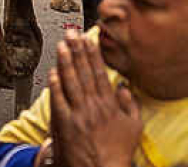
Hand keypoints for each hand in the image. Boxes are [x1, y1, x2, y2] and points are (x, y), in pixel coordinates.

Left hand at [48, 31, 141, 166]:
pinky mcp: (65, 124)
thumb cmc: (118, 153)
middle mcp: (94, 105)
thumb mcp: (134, 127)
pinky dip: (55, 85)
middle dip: (77, 50)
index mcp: (110, 104)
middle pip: (84, 72)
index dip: (93, 54)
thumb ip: (130, 104)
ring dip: (66, 61)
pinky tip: (53, 72)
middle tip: (72, 33)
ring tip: (61, 45)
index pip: (99, 72)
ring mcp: (79, 114)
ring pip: (71, 81)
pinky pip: (59, 100)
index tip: (88, 39)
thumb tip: (124, 86)